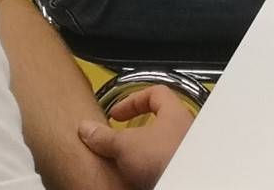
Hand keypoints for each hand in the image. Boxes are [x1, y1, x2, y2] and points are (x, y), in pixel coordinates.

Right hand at [78, 85, 193, 188]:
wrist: (183, 185)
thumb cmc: (165, 158)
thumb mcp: (126, 145)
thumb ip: (106, 136)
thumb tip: (87, 129)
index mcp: (175, 112)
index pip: (155, 93)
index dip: (132, 101)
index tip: (116, 114)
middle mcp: (185, 128)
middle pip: (159, 120)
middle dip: (136, 130)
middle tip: (119, 139)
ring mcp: (186, 150)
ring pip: (161, 144)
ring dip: (143, 151)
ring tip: (125, 161)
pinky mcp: (182, 169)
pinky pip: (164, 163)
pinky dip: (150, 168)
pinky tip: (137, 177)